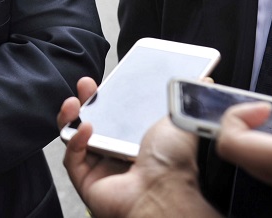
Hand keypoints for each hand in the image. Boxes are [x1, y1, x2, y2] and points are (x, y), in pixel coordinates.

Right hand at [58, 77, 216, 217]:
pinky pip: (72, 157)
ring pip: (75, 138)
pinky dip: (74, 140)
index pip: (111, 114)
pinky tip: (85, 127)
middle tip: (85, 85)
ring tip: (74, 102)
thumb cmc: (173, 163)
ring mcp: (99, 168)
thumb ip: (182, 98)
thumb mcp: (177, 118)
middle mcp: (116, 154)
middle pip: (89, 123)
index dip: (102, 97)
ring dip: (71, 117)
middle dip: (84, 101)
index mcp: (136, 141)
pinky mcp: (86, 180)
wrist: (163, 192)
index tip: (99, 82)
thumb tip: (201, 79)